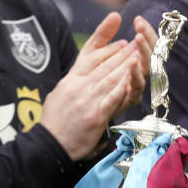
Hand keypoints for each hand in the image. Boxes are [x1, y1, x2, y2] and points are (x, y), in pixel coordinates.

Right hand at [41, 13, 144, 158]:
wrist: (49, 144)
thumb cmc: (53, 122)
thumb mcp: (57, 95)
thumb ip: (71, 83)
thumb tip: (79, 76)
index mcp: (70, 80)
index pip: (90, 58)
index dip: (107, 49)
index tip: (120, 42)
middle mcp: (78, 86)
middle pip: (103, 65)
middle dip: (121, 54)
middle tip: (135, 44)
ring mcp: (87, 100)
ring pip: (110, 78)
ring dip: (126, 66)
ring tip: (138, 55)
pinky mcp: (95, 116)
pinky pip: (112, 99)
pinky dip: (123, 87)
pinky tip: (132, 79)